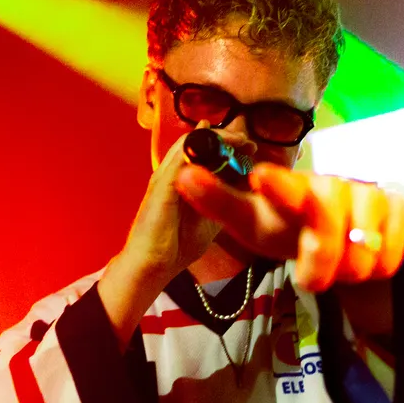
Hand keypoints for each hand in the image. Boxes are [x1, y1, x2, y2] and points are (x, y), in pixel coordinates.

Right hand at [116, 121, 240, 285]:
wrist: (153, 265)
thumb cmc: (177, 245)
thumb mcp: (210, 219)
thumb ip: (223, 202)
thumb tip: (244, 188)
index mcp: (182, 181)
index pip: (203, 151)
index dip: (227, 145)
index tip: (249, 148)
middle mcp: (172, 174)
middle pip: (197, 142)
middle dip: (225, 137)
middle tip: (247, 141)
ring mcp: (165, 176)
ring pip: (189, 144)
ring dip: (216, 138)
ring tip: (239, 141)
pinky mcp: (162, 183)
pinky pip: (180, 157)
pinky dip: (199, 147)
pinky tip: (218, 146)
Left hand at [174, 163, 403, 292]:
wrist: (345, 238)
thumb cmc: (291, 228)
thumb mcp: (254, 223)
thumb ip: (219, 202)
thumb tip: (181, 175)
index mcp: (294, 188)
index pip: (286, 185)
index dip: (277, 185)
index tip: (260, 178)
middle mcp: (332, 184)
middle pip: (327, 223)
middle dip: (320, 257)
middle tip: (310, 280)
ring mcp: (369, 194)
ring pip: (363, 245)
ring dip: (349, 268)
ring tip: (338, 269)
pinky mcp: (398, 209)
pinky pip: (392, 249)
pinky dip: (379, 266)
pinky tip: (368, 262)